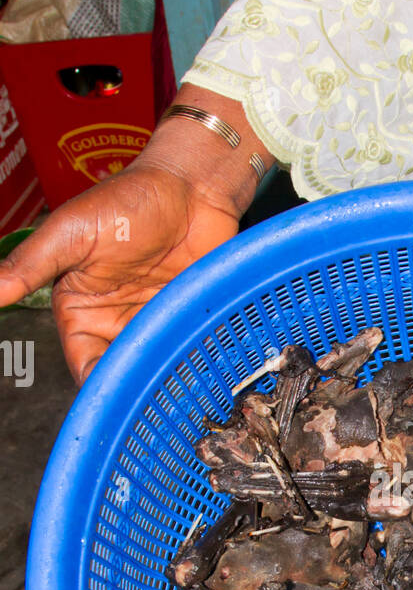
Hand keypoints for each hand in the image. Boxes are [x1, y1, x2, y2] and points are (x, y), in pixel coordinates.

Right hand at [0, 85, 271, 384]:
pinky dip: (193, 363)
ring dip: (165, 380)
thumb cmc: (128, 198)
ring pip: (155, 369)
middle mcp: (116, 323)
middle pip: (122, 375)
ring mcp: (154, 322)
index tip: (112, 404)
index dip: (96, 386)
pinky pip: (187, 351)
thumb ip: (32, 266)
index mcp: (81, 310)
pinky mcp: (187, 318)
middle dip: (134, 390)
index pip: (84, 365)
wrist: (191, 185)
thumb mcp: (71, 232)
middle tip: (153, 403)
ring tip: (180, 395)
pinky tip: (202, 373)